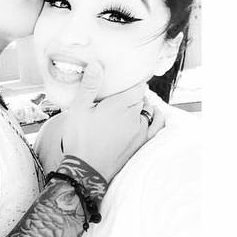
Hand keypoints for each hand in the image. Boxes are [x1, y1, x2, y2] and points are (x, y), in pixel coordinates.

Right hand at [61, 63, 164, 182]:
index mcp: (120, 105)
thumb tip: (96, 65)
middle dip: (132, 96)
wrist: (86, 170)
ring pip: (148, 110)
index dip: (131, 84)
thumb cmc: (80, 140)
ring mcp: (141, 131)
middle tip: (119, 97)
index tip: (123, 84)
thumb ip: (89, 86)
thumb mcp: (78, 110)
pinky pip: (157, 125)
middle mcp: (134, 116)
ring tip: (129, 108)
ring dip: (141, 107)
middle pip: (141, 98)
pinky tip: (150, 116)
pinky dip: (155, 117)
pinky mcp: (142, 143)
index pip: (137, 86)